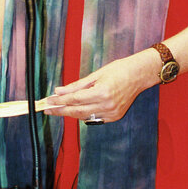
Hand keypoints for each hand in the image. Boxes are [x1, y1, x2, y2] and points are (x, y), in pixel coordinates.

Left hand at [44, 49, 159, 123]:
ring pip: (84, 117)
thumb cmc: (118, 69)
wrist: (140, 75)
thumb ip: (76, 85)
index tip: (48, 101)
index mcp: (102, 92)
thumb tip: (58, 91)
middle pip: (77, 111)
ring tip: (58, 109)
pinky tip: (75, 110)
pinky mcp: (115, 117)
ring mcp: (112, 113)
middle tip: (47, 109)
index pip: (75, 100)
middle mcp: (107, 105)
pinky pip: (94, 118)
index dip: (60, 101)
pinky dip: (84, 115)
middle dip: (61, 110)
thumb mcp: (96, 74)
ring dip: (70, 113)